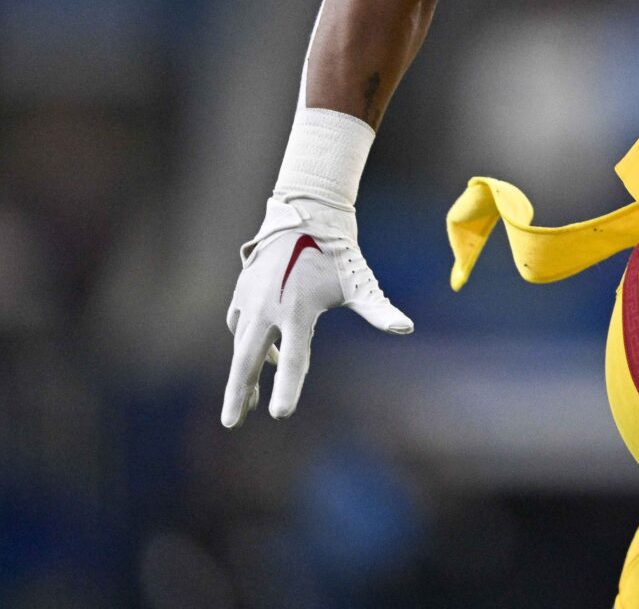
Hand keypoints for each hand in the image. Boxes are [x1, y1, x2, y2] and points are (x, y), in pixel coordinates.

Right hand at [222, 197, 411, 426]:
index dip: (287, 388)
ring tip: (247, 404)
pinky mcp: (241, 291)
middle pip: (247, 359)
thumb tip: (406, 328)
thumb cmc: (339, 254)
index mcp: (298, 311)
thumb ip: (379, 310)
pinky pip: (239, 325)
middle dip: (239, 393)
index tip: (280, 415)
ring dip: (242, 374)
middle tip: (233, 423)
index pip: (293, 359)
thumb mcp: (359, 284)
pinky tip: (258, 357)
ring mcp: (251, 299)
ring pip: (241, 345)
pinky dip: (245, 343)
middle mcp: (269, 308)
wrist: (308, 215)